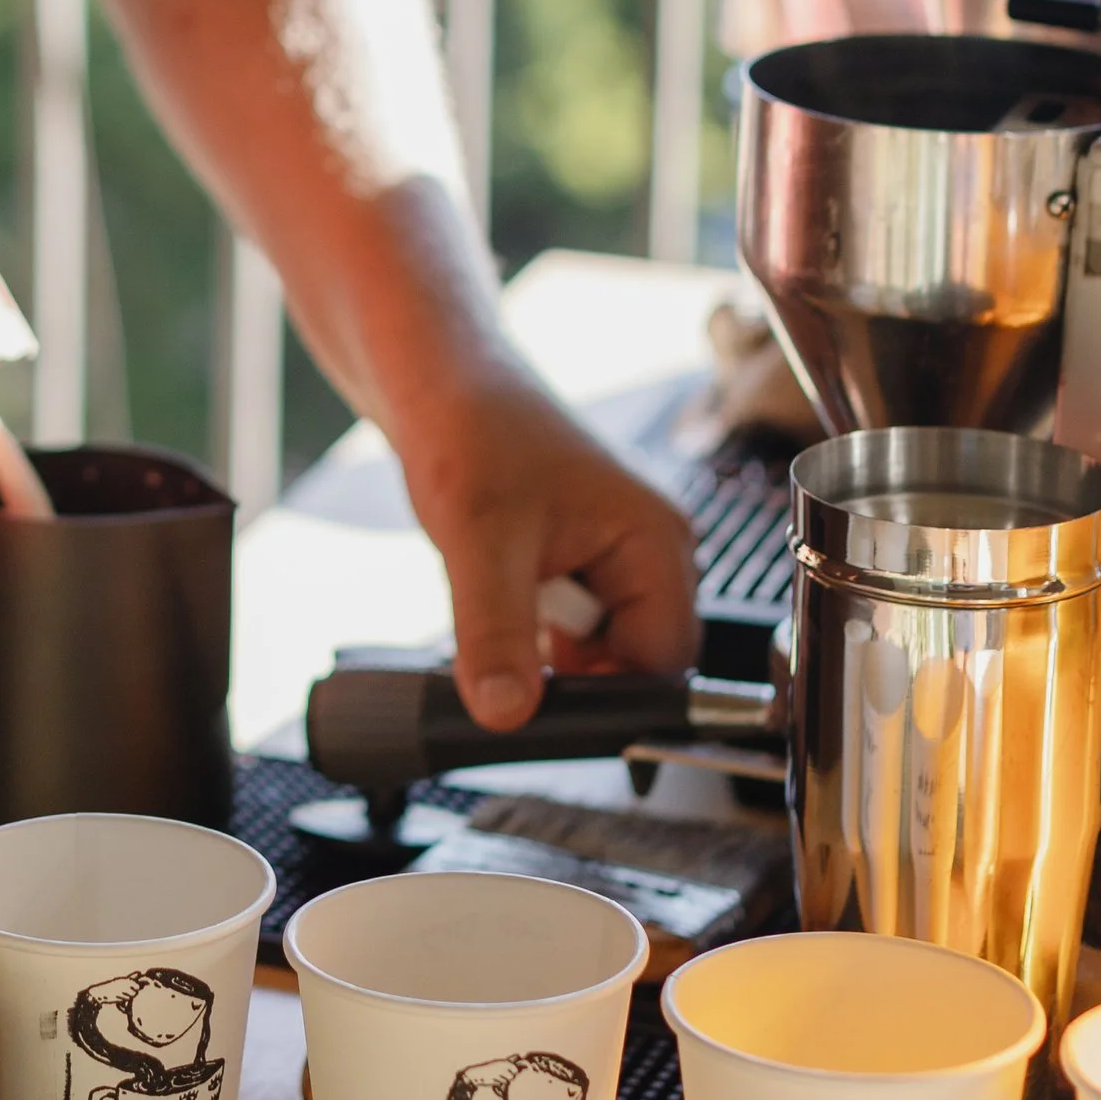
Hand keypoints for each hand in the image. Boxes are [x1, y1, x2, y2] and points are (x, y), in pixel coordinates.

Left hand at [393, 360, 697, 733]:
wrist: (437, 383)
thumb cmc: (471, 431)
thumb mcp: (478, 541)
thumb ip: (497, 634)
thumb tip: (507, 715)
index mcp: (656, 543)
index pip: (663, 664)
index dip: (606, 696)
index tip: (541, 707)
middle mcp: (650, 553)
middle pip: (632, 662)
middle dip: (570, 670)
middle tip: (505, 642)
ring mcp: (616, 559)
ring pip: (593, 651)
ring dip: (541, 648)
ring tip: (495, 592)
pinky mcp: (580, 564)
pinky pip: (567, 630)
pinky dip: (527, 628)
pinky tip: (495, 590)